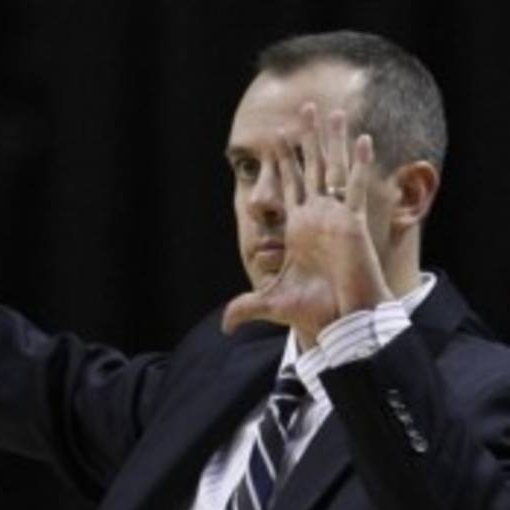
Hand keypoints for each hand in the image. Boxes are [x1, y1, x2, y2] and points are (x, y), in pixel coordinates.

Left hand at [222, 105, 393, 344]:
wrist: (341, 320)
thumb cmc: (313, 311)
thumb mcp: (271, 304)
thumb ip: (245, 309)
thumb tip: (223, 326)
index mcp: (298, 227)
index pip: (289, 184)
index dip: (283, 160)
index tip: (276, 134)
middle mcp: (317, 216)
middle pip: (312, 167)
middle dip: (308, 138)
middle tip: (305, 107)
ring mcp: (336, 217)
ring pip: (335, 169)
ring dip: (333, 141)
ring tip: (334, 112)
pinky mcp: (353, 224)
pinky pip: (357, 188)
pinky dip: (360, 164)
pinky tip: (362, 139)